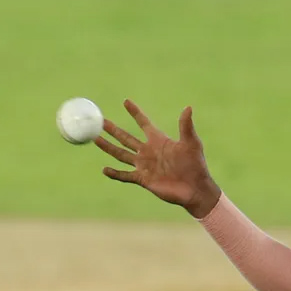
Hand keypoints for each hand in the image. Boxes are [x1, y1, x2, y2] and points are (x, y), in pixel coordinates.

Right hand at [96, 99, 221, 217]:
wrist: (195, 189)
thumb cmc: (196, 165)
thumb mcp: (192, 143)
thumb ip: (186, 126)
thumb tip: (188, 107)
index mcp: (159, 140)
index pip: (144, 123)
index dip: (135, 113)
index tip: (125, 101)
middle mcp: (148, 151)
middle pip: (126, 137)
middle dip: (113, 129)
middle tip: (99, 120)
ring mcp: (144, 166)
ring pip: (121, 154)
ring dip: (108, 147)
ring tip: (94, 138)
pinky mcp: (143, 179)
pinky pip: (125, 175)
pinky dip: (115, 173)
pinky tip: (104, 169)